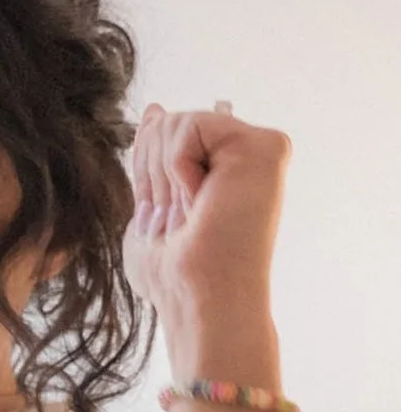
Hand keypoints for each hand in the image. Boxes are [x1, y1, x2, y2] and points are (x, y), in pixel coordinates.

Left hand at [128, 102, 288, 374]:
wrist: (199, 301)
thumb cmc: (175, 276)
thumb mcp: (150, 208)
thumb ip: (154, 161)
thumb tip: (156, 109)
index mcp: (223, 170)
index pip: (165, 134)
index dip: (146, 170)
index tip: (167, 214)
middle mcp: (247, 157)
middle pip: (166, 122)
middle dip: (151, 174)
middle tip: (179, 219)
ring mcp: (260, 150)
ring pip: (176, 120)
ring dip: (165, 178)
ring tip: (193, 213)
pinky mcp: (266, 146)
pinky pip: (190, 125)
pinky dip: (178, 168)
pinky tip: (201, 201)